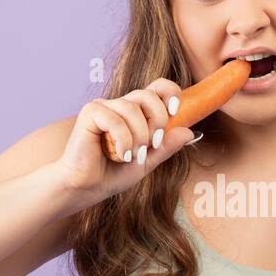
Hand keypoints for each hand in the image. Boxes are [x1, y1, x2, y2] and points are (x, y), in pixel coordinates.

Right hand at [55, 79, 196, 204]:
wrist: (86, 188)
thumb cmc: (112, 174)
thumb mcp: (147, 162)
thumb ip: (166, 147)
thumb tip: (189, 131)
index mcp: (136, 113)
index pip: (158, 88)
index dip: (170, 93)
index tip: (175, 112)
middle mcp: (120, 106)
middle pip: (148, 94)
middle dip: (157, 120)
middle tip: (152, 144)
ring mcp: (104, 107)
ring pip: (132, 108)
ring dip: (138, 136)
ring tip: (132, 156)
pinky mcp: (90, 113)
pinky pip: (114, 118)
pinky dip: (123, 139)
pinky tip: (120, 155)